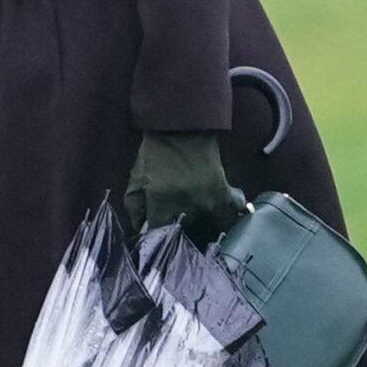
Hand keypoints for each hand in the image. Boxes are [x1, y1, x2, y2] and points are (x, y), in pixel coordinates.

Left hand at [123, 131, 238, 241]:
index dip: (159, 239)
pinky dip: (229, 211)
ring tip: (202, 225)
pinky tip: (226, 211)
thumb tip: (140, 229)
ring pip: (209, 227)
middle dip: (182, 234)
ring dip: (206, 226)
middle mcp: (187, 209)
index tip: (159, 239)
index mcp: (162, 206)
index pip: (161, 236)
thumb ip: (134, 207)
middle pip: (186, 234)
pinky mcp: (224, 192)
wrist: (182, 127)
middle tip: (181, 229)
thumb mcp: (136, 179)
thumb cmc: (155, 154)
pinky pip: (232, 209)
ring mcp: (208, 202)